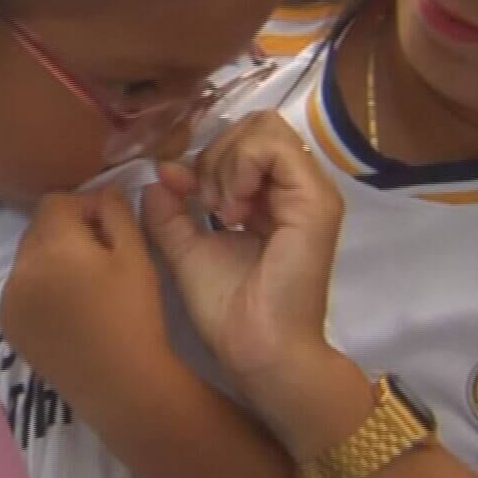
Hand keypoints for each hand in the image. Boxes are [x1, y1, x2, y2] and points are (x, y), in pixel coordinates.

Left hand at [1, 186, 173, 396]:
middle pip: (38, 229)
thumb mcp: (135, 256)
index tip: (110, 229)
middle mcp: (20, 268)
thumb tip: (105, 190)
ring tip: (85, 286)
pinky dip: (39, 289)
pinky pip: (20, 289)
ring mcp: (9, 299)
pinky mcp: (8, 325)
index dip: (86, 207)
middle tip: (101, 258)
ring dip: (51, 260)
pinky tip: (69, 310)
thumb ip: (117, 213)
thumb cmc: (135, 316)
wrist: (122, 385)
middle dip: (66, 233)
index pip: (56, 202)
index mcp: (52, 245)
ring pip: (28, 259)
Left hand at [141, 113, 342, 386]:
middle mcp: (295, 190)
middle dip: (216, 154)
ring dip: (228, 161)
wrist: (257, 351)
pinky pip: (276, 148)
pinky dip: (242, 166)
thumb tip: (160, 173)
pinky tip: (232, 210)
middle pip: (254, 125)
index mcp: (270, 200)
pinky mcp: (317, 201)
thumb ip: (172, 212)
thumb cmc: (227, 310)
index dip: (205, 156)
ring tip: (219, 209)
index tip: (183, 193)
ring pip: (264, 127)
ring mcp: (310, 192)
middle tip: (204, 203)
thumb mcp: (187, 250)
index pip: (242, 142)